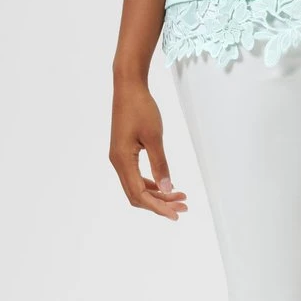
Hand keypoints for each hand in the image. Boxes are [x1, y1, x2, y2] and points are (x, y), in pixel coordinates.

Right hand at [110, 81, 188, 221]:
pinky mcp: (123, 151)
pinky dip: (150, 182)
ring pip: (136, 186)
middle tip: (183, 205)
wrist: (128, 87)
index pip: (139, 194)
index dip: (158, 207)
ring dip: (156, 193)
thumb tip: (167, 189)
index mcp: (122, 161)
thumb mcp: (154, 137)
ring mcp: (119, 157)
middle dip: (160, 202)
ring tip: (179, 196)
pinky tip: (164, 183)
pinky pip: (135, 175)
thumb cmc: (141, 108)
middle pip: (137, 194)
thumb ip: (160, 164)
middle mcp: (118, 162)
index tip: (176, 214)